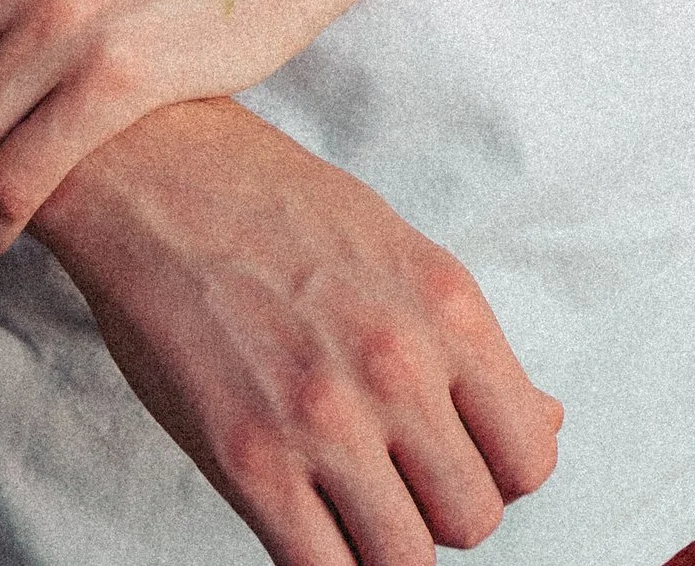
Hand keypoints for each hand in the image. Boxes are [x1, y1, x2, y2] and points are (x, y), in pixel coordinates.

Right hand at [35, 100, 563, 565]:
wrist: (149, 168)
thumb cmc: (270, 200)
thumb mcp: (394, 245)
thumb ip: (467, 346)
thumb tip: (545, 423)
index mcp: (445, 305)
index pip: (530, 456)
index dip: (496, 472)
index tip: (452, 456)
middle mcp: (397, 363)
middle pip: (475, 518)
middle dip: (438, 510)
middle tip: (391, 475)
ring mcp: (323, 416)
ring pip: (408, 560)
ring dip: (382, 543)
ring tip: (344, 497)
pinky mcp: (249, 459)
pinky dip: (323, 561)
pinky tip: (301, 519)